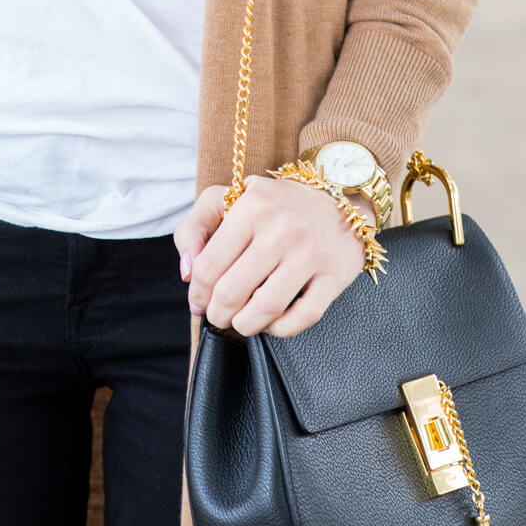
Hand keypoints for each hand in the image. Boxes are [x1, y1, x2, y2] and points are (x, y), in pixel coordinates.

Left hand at [174, 175, 376, 337]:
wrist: (339, 200)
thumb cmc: (276, 204)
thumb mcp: (229, 197)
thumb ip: (194, 227)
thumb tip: (186, 273)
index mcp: (252, 207)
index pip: (210, 265)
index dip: (197, 292)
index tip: (198, 302)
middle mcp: (282, 229)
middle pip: (233, 291)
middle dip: (218, 313)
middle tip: (217, 316)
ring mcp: (310, 253)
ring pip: (266, 308)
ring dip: (245, 325)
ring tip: (240, 322)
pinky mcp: (334, 276)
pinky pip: (303, 316)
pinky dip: (280, 329)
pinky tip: (270, 323)